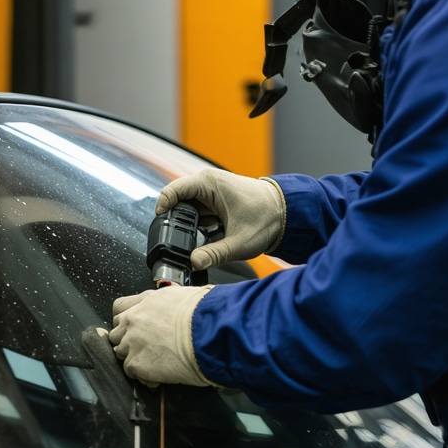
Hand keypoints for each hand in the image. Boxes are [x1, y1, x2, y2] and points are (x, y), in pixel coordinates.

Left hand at [109, 285, 215, 386]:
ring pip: (122, 353)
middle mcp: (133, 320)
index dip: (127, 318)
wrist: (208, 331)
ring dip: (135, 357)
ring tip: (156, 362)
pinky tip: (159, 375)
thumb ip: (168, 302)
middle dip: (128, 339)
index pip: (120, 308)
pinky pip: (132, 373)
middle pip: (117, 333)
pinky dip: (144, 376)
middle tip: (148, 346)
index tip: (134, 324)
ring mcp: (132, 343)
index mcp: (146, 301)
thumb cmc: (203, 314)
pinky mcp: (136, 364)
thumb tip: (173, 308)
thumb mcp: (183, 296)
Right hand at [156, 168, 285, 270]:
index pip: (172, 191)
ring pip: (189, 210)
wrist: (287, 213)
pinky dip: (200, 226)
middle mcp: (207, 184)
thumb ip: (213, 255)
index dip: (162, 208)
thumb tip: (193, 264)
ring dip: (191, 226)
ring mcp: (212, 192)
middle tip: (180, 242)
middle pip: (178, 203)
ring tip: (201, 239)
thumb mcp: (238, 242)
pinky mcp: (217, 202)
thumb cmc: (267, 218)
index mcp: (208, 184)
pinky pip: (199, 214)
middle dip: (178, 223)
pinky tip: (209, 237)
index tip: (160, 226)